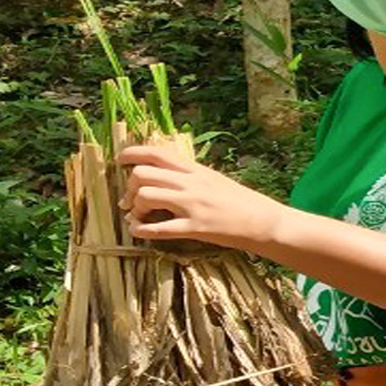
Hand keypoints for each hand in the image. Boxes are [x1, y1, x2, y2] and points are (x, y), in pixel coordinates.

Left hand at [118, 144, 288, 250]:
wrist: (265, 222)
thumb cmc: (241, 202)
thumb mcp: (214, 180)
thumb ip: (190, 176)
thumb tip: (164, 176)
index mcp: (195, 170)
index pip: (157, 152)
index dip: (132, 153)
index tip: (120, 160)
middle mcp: (191, 183)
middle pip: (143, 174)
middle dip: (130, 188)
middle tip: (130, 201)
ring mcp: (192, 205)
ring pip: (146, 196)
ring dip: (135, 209)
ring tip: (139, 217)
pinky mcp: (195, 228)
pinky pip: (158, 229)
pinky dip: (141, 230)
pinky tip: (138, 232)